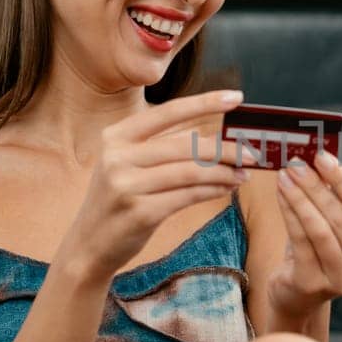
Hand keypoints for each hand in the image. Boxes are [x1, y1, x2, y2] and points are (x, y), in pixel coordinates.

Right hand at [57, 90, 255, 283]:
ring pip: (191, 171)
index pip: (168, 112)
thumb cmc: (118, 200)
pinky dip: (213, 191)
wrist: (89, 244)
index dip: (205, 103)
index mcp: (117, 136)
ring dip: (224, 173)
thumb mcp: (128, 165)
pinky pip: (188, 195)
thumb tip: (211, 136)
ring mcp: (126, 184)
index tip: (236, 97)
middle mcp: (118, 156)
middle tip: (252, 154)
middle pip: (187, 145)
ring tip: (243, 175)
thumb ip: (162, 147)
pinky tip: (226, 189)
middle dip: (225, 149)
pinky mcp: (139, 212)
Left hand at [264, 150, 341, 321]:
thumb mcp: (335, 224)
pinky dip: (290, 214)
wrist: (298, 294)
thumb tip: (320, 161)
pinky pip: (301, 242)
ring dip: (300, 198)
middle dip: (316, 186)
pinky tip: (281, 196)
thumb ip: (335, 197)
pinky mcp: (314, 285)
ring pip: (320, 230)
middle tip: (298, 164)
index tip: (323, 158)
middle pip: (340, 218)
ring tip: (286, 177)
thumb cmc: (320, 251)